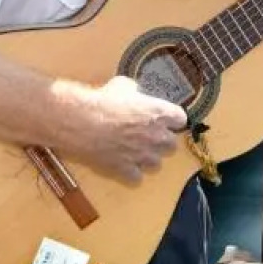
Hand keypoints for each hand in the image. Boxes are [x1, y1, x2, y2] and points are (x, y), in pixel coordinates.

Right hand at [68, 75, 187, 183]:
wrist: (82, 123)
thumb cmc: (103, 101)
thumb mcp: (122, 86)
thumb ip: (135, 92)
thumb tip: (134, 93)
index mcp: (160, 113)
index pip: (181, 119)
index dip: (172, 119)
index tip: (164, 119)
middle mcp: (157, 137)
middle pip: (172, 145)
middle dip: (161, 141)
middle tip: (147, 136)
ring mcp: (144, 156)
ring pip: (156, 164)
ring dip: (148, 158)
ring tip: (134, 152)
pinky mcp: (128, 170)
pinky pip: (137, 177)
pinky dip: (131, 173)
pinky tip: (123, 165)